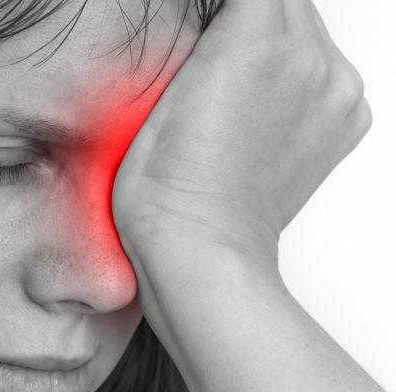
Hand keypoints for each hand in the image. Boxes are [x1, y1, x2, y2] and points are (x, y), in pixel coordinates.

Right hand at [113, 0, 370, 268]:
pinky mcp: (349, 118)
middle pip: (286, 0)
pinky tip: (261, 101)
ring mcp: (338, 90)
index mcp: (257, 39)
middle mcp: (312, 58)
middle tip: (215, 53)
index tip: (211, 26)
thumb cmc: (164, 181)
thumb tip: (225, 19)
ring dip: (274, 37)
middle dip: (249, 13)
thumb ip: (207, 27)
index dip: (222, 6)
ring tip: (235, 79)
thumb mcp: (162, 82)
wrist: (201, 246)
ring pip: (308, 28)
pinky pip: (327, 65)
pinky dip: (299, 69)